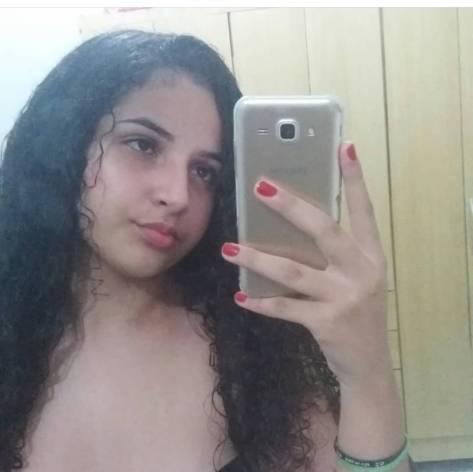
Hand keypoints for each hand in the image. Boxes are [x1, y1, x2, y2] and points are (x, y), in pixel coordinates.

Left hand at [221, 142, 392, 388]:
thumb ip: (334, 254)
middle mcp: (361, 271)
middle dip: (290, 206)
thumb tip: (290, 227)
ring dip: (258, 260)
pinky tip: (241, 297)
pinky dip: (262, 303)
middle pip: (323, 230)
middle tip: (259, 185)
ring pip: (294, 271)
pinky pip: (286, 308)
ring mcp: (345, 297)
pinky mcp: (326, 322)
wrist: (369, 363)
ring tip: (229, 249)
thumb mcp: (356, 278)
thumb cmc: (358, 312)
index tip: (343, 147)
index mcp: (371, 255)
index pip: (364, 210)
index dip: (355, 179)